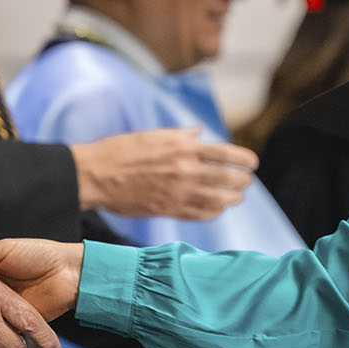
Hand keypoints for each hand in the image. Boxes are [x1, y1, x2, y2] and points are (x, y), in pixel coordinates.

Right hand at [71, 128, 257, 219]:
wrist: (96, 175)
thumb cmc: (121, 150)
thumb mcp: (153, 135)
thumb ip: (180, 135)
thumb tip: (199, 133)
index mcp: (184, 148)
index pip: (226, 154)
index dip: (244, 160)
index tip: (252, 163)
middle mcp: (186, 171)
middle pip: (227, 179)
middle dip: (242, 181)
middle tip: (247, 181)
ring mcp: (179, 193)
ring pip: (218, 200)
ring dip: (232, 198)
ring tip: (237, 196)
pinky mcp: (169, 210)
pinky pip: (200, 214)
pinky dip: (214, 212)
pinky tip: (217, 209)